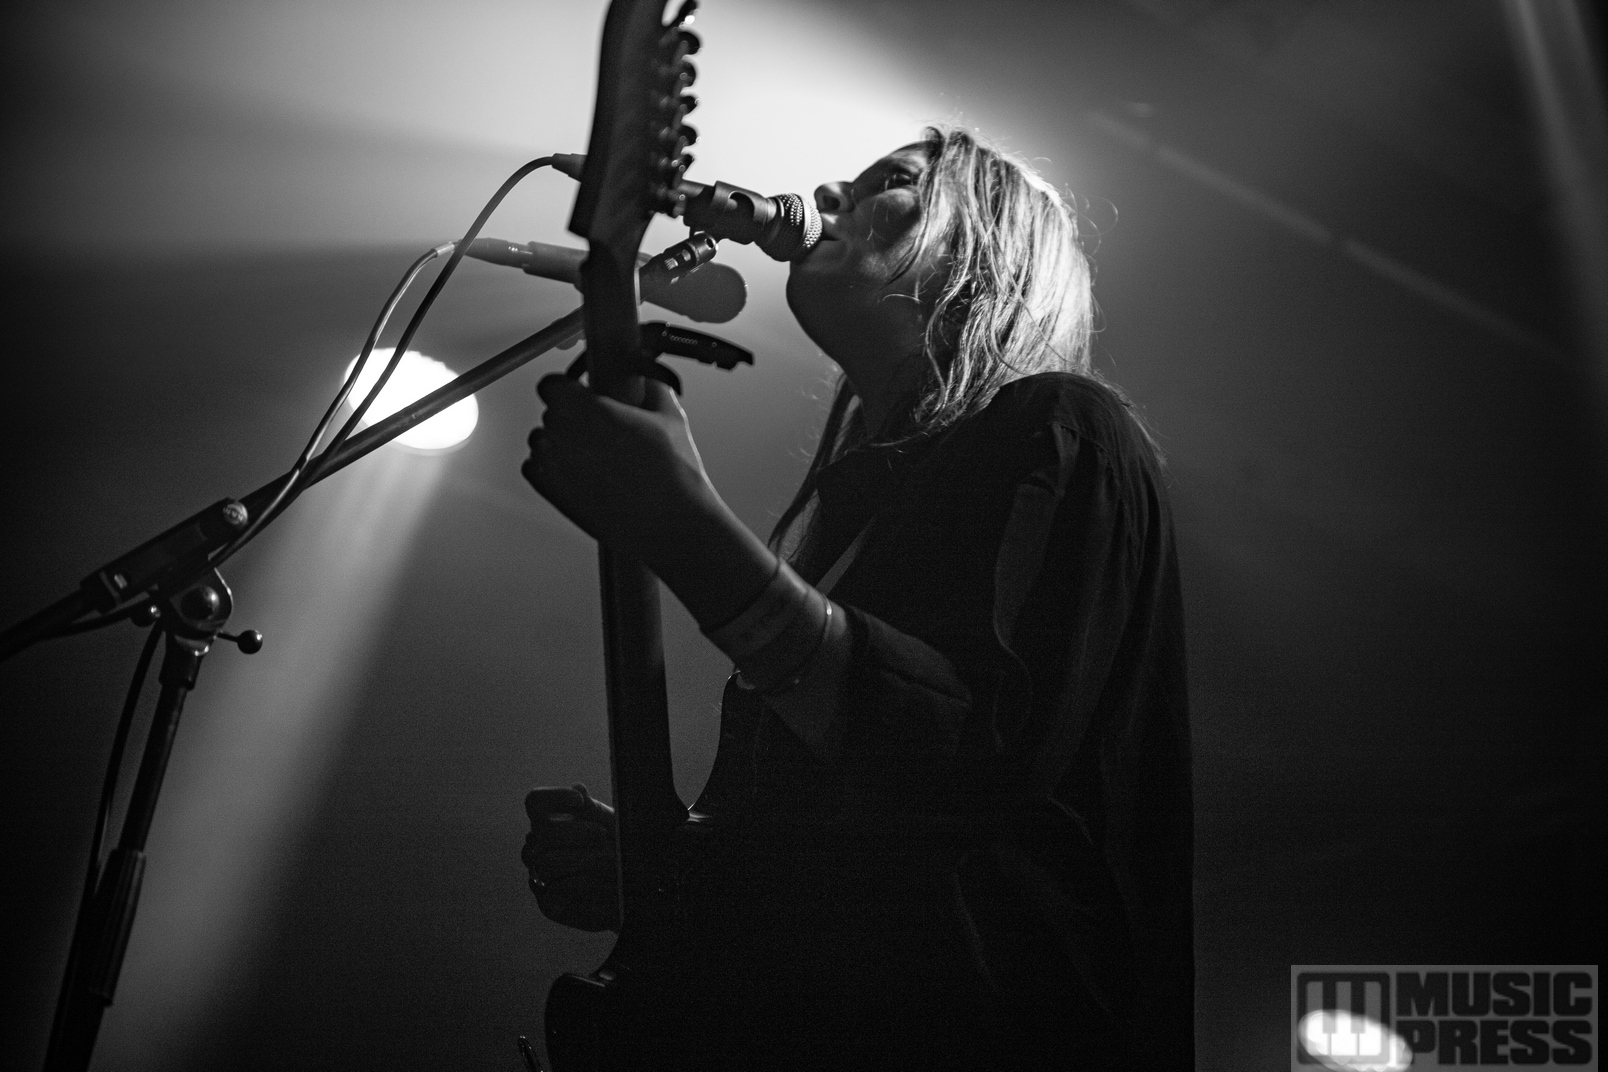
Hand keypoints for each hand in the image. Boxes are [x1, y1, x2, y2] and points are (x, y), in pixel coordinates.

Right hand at [521, 784, 619, 932]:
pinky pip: (557, 892)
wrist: (634, 887)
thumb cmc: (620, 849)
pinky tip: (606, 885)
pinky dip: (585, 886)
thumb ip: (594, 809)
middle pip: (540, 833)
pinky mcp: (550, 905)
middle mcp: (539, 849)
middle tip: (602, 834)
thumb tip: (578, 788)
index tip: (580, 800)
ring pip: (547, 863)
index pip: (536, 802)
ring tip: (610, 860)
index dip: (554, 798)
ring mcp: (541, 877)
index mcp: (550, 823)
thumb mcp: (613, 825)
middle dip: (574, 831)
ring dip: (582, 859)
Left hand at [523, 374, 719, 566]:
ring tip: (599, 458)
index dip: (567, 388)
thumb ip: (650, 388)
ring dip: (561, 444)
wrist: (671, 523)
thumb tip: (644, 379)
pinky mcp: (549, 492)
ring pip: (542, 441)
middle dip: (573, 417)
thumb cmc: (673, 474)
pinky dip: (552, 469)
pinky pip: (535, 468)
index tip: (581, 394)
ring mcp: (550, 465)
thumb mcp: (670, 417)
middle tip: (604, 430)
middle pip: (551, 413)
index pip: (551, 384)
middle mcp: (559, 433)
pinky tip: (583, 475)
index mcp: (584, 407)